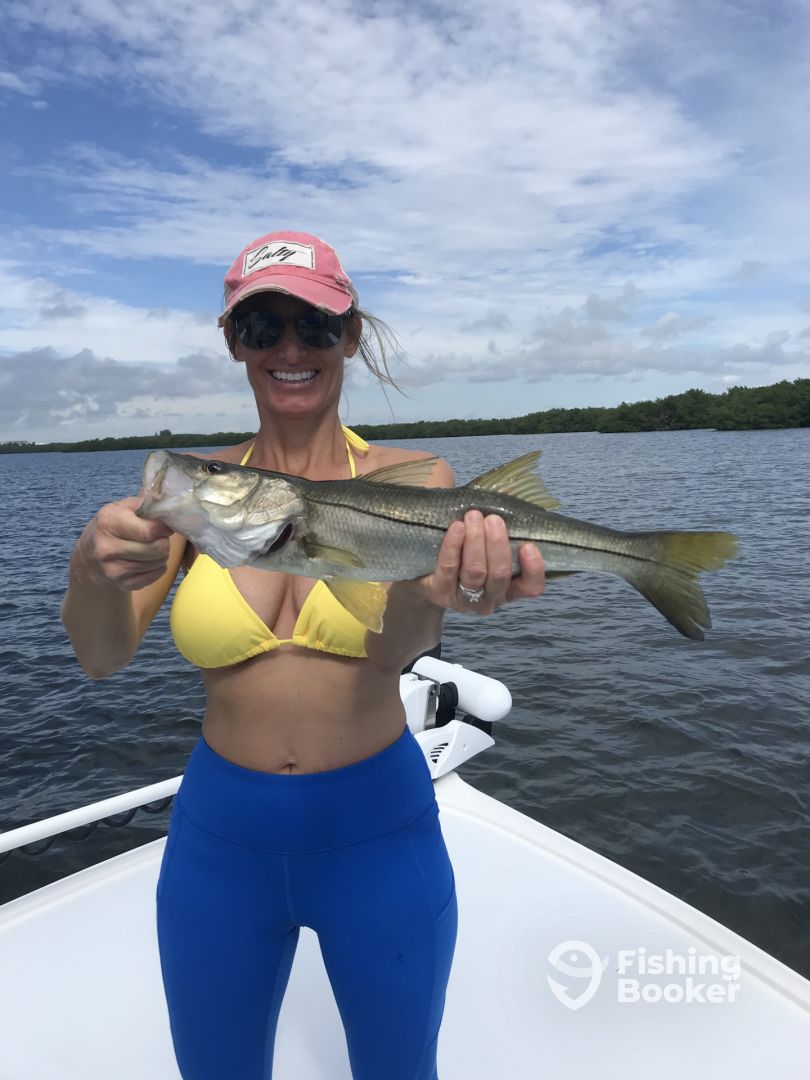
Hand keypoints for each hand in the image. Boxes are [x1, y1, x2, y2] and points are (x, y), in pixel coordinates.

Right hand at [74, 496, 174, 591]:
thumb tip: (170, 511)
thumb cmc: (113, 526)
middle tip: (157, 538)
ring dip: (161, 554)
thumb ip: (147, 505)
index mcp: (108, 522)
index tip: (165, 526)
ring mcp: (113, 569)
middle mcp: (107, 547)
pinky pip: (156, 575)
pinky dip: (157, 567)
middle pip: (158, 548)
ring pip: (159, 562)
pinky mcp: (122, 584)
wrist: (91, 555)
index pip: (149, 530)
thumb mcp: (123, 507)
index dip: (164, 528)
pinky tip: (147, 560)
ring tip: (150, 548)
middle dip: (163, 541)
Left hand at [416, 510, 544, 614]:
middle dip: (498, 545)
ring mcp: (464, 600)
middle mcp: (490, 599)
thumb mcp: (487, 541)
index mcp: (509, 588)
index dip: (534, 569)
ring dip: (476, 541)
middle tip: (494, 519)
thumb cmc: (465, 551)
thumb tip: (511, 494)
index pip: (531, 587)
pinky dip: (454, 545)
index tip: (529, 545)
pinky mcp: (440, 593)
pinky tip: (457, 527)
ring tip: (474, 516)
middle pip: (499, 575)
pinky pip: (449, 568)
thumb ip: (502, 525)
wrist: (425, 573)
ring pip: (475, 572)